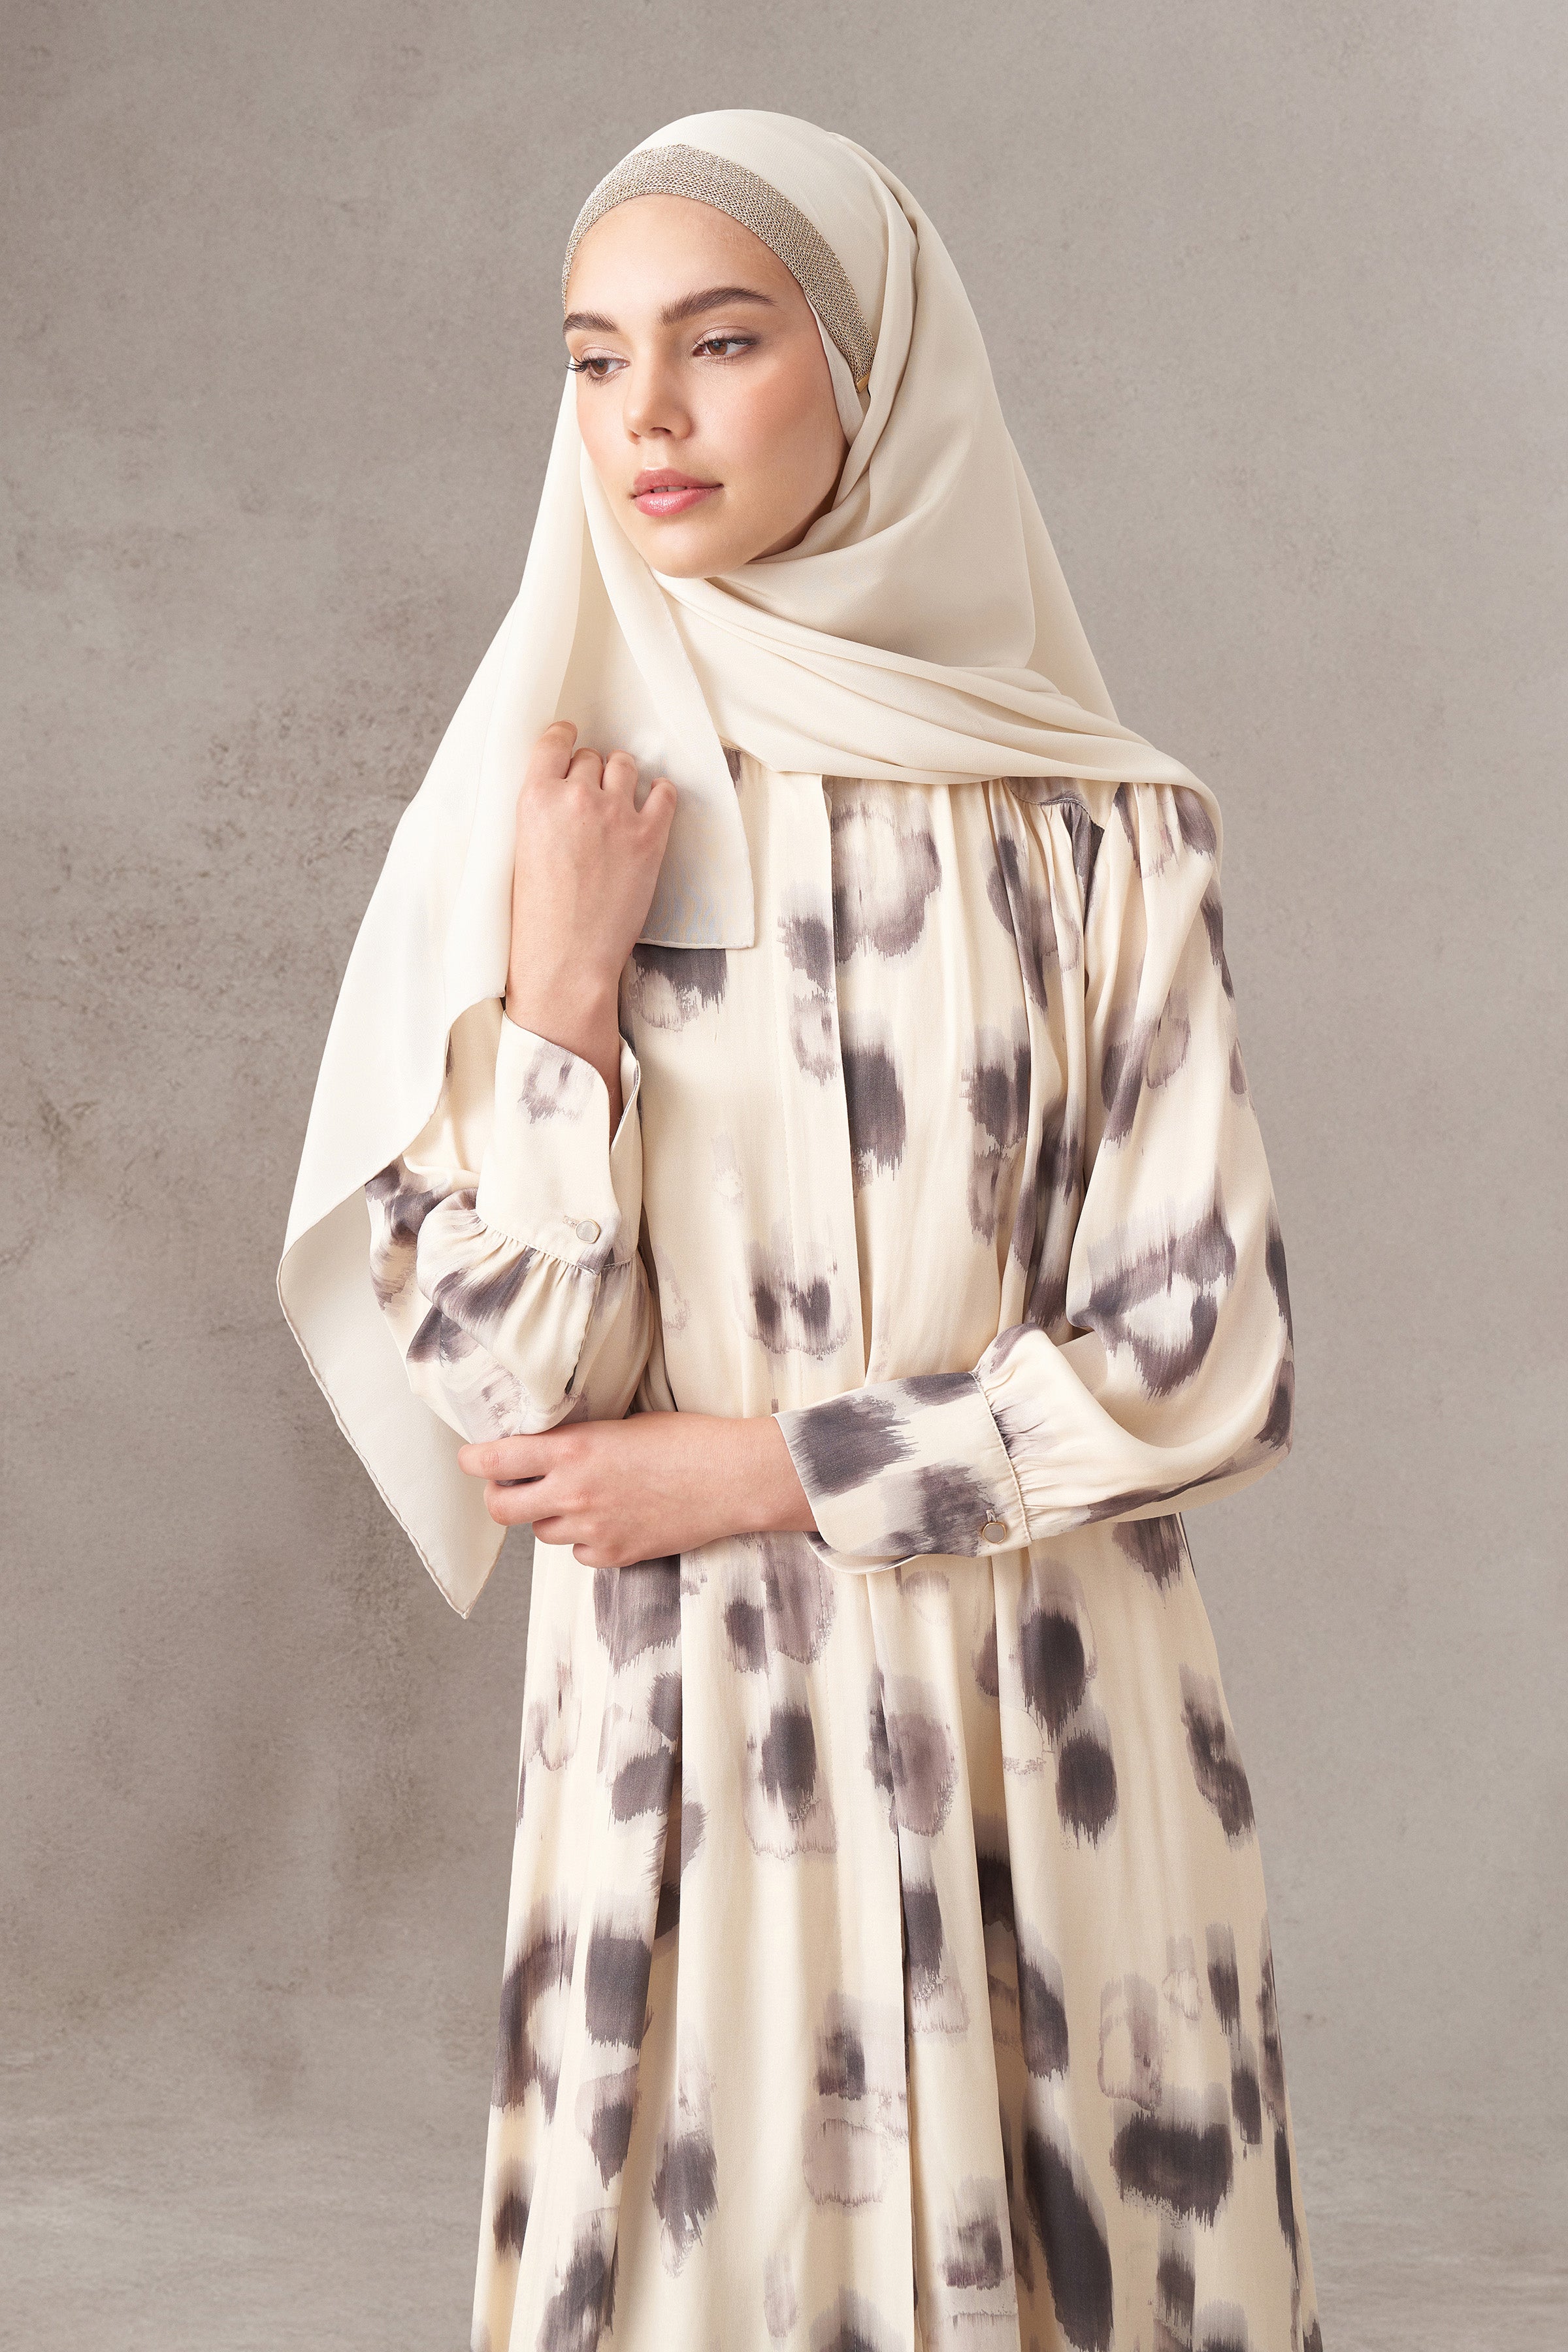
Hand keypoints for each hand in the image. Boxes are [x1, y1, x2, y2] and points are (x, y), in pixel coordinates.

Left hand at [456, 1412, 817, 1567]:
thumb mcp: (621, 1425)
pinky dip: (585, 1540)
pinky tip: (612, 1519)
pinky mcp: (616, 1555)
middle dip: (498, 1497)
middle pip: (501, 1508)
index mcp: (573, 1449)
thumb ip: (577, 1440)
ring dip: (550, 1516)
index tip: (469, 1458)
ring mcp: (593, 1529)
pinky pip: (579, 1553)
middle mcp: (574, 1491)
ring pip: (542, 1532)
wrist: (733, 1478)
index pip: (495, 1459)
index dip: (473, 1459)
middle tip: (508, 1488)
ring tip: (584, 1497)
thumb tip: (544, 1449)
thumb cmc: (687, 1439)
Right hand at [505, 722, 676, 1113]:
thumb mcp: (519, 851)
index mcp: (535, 799)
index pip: (554, 741)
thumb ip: (540, 812)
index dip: (565, 740)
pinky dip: (658, 795)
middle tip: (590, 802)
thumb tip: (560, 791)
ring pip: (625, 765)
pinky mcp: (650, 836)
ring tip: (619, 804)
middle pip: (592, 758)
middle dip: (592, 775)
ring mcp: (616, 815)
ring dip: (623, 780)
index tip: (571, 742)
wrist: (566, 960)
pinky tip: (650, 808)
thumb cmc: (537, 917)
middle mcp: (576, 798)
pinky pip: (663, 792)